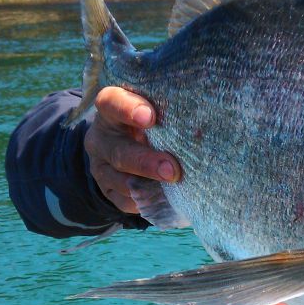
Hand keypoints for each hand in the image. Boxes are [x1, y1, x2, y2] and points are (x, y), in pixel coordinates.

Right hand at [84, 86, 181, 213]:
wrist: (129, 140)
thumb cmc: (152, 115)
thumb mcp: (154, 105)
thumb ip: (169, 108)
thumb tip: (202, 123)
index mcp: (110, 107)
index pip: (111, 103)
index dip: (128, 110)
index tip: (150, 117)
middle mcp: (101, 138)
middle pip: (119, 152)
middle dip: (146, 162)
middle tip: (172, 170)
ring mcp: (101, 166)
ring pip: (120, 180)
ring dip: (148, 186)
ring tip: (173, 188)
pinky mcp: (107, 189)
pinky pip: (124, 201)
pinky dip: (146, 201)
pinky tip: (166, 199)